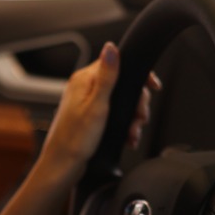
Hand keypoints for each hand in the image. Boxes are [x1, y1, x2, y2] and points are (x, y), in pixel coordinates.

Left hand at [37, 42, 161, 181]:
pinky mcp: (90, 118)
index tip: (151, 87)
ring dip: (132, 118)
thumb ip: (107, 77)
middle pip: (122, 84)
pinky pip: (113, 115)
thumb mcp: (97, 106)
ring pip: (120, 102)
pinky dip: (123, 125)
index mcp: (84, 80)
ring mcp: (86, 103)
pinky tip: (127, 137)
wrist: (62, 167)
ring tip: (133, 133)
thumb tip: (111, 48)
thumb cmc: (75, 141)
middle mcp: (84, 88)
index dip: (137, 75)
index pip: (117, 63)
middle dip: (136, 103)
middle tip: (140, 118)